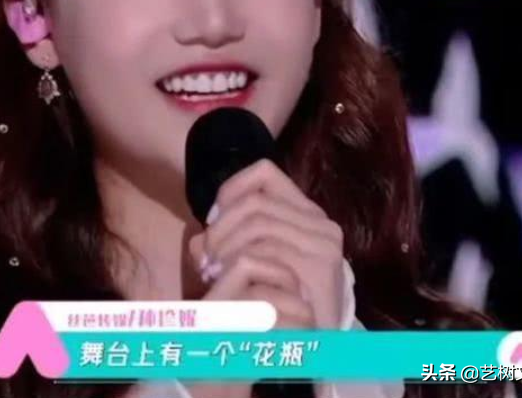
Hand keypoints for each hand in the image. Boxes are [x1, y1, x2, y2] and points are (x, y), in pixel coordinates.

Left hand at [190, 159, 345, 329]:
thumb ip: (223, 246)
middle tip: (205, 257)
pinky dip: (239, 260)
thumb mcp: (247, 266)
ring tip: (211, 271)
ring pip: (259, 222)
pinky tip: (226, 279)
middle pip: (255, 201)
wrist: (315, 349)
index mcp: (302, 212)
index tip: (211, 219)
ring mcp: (323, 241)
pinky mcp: (321, 263)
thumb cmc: (276, 303)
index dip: (231, 189)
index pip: (264, 172)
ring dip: (226, 245)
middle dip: (221, 227)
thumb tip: (198, 240)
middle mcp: (318, 220)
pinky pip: (269, 248)